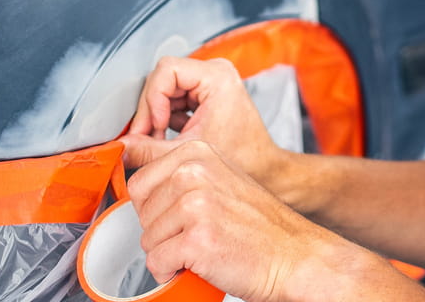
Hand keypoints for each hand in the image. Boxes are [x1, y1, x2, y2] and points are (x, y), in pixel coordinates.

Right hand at [120, 56, 282, 184]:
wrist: (265, 169)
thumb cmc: (243, 158)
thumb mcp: (189, 151)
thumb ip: (151, 149)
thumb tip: (123, 146)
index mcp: (217, 76)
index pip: (167, 70)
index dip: (153, 99)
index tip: (153, 126)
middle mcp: (215, 72)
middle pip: (163, 80)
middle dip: (151, 111)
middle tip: (146, 138)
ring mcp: (211, 81)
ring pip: (165, 90)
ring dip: (157, 117)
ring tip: (158, 141)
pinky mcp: (206, 93)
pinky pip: (174, 99)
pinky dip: (167, 119)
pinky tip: (169, 138)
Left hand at [126, 139, 361, 301]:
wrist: (294, 255)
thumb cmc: (259, 224)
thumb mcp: (219, 178)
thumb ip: (180, 172)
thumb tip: (130, 166)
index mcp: (196, 152)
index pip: (140, 180)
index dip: (155, 208)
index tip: (175, 217)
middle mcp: (193, 172)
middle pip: (139, 211)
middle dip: (161, 229)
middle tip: (196, 233)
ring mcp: (195, 205)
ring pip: (147, 239)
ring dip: (169, 252)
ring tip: (204, 246)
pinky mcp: (196, 239)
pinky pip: (157, 263)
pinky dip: (172, 272)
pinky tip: (200, 263)